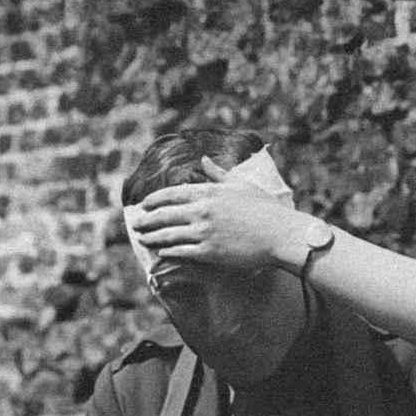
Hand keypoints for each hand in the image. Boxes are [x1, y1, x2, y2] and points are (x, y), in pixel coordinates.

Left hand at [131, 158, 305, 273]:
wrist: (280, 234)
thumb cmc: (265, 209)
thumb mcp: (241, 185)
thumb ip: (219, 174)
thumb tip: (204, 161)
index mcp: (208, 191)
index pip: (171, 194)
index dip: (154, 200)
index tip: (144, 205)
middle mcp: (202, 210)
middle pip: (164, 215)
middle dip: (147, 220)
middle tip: (135, 224)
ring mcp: (204, 232)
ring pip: (169, 235)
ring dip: (153, 237)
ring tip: (143, 240)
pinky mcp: (210, 252)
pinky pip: (182, 252)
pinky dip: (169, 252)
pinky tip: (162, 254)